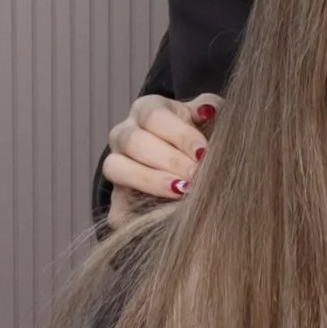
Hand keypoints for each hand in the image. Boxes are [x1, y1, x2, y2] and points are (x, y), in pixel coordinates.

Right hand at [103, 93, 219, 228]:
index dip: (180, 135)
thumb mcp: (207, 117)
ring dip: (150, 181)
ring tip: (181, 191)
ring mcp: (116, 165)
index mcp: (146, 109)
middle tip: (196, 174)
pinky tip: (160, 219)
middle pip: (134, 141)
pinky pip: (116, 210)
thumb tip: (207, 112)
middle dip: (169, 160)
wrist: (187, 163)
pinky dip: (133, 216)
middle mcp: (124, 134)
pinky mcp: (118, 199)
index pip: (155, 116)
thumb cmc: (199, 134)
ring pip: (116, 168)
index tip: (203, 152)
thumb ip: (210, 108)